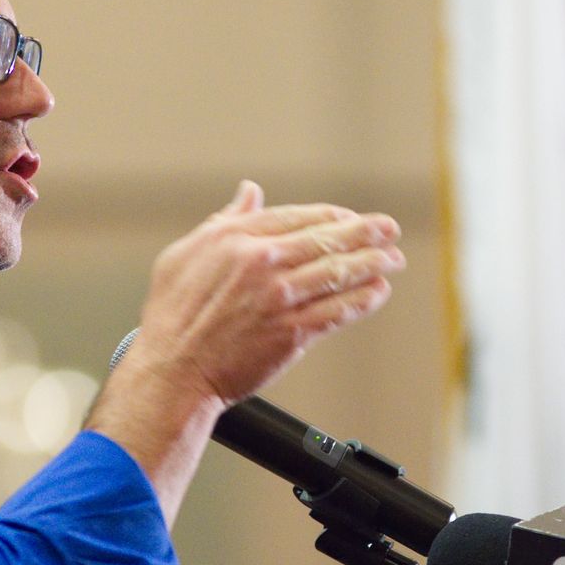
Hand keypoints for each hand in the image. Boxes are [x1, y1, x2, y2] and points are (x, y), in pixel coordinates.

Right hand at [132, 179, 402, 402]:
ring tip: (393, 259)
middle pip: (326, 240)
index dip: (332, 216)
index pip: (298, 217)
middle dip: (366, 232)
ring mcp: (279, 299)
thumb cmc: (171, 317)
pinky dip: (362, 300)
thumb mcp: (184, 254)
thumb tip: (249, 192)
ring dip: (373, 263)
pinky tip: (378, 292)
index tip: (350, 218)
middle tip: (390, 229)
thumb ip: (224, 220)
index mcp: (236, 239)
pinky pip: (337, 311)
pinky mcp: (291, 333)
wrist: (172, 373)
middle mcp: (262, 264)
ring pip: (338, 272)